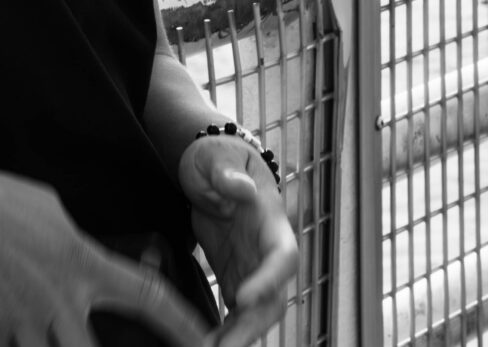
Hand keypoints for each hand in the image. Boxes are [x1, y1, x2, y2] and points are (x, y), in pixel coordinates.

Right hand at [0, 153, 209, 346]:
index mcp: (82, 262)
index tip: (211, 343)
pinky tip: (7, 338)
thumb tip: (90, 268)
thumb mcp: (50, 212)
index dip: (186, 327)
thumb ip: (77, 249)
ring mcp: (22, 323)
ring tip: (53, 343)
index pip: (151, 300)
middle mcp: (60, 299)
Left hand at [179, 135, 297, 346]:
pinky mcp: (236, 278)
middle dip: (253, 325)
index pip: (283, 256)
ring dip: (239, 335)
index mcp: (272, 221)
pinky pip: (236, 313)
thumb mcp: (216, 158)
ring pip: (257, 313)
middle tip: (225, 346)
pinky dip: (224, 331)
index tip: (244, 297)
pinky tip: (204, 344)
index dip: (269, 280)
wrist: (211, 169)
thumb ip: (227, 173)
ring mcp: (254, 269)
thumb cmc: (217, 159)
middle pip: (275, 297)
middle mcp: (268, 252)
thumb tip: (240, 187)